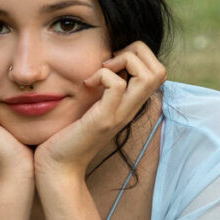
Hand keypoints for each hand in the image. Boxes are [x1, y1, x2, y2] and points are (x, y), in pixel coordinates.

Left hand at [34, 41, 165, 177]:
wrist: (59, 166)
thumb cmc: (69, 134)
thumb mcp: (93, 106)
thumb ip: (103, 89)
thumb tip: (102, 64)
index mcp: (130, 104)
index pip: (158, 71)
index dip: (139, 56)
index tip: (112, 61)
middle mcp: (131, 109)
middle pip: (160, 70)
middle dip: (136, 52)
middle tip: (110, 62)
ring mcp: (120, 114)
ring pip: (149, 75)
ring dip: (125, 60)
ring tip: (102, 69)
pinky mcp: (104, 119)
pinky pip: (117, 85)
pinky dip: (103, 75)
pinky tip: (87, 84)